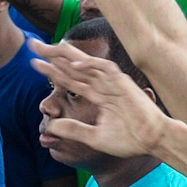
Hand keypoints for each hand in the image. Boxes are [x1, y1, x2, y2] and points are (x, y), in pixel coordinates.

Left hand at [29, 38, 171, 156]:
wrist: (153, 141)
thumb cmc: (130, 140)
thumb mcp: (93, 137)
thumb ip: (72, 129)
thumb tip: (49, 126)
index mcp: (99, 96)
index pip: (71, 79)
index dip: (53, 71)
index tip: (34, 64)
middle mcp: (104, 85)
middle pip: (74, 66)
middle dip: (53, 56)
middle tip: (33, 45)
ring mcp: (114, 83)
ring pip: (86, 63)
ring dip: (67, 55)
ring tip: (46, 47)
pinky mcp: (124, 83)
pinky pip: (105, 69)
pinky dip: (91, 64)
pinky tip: (73, 64)